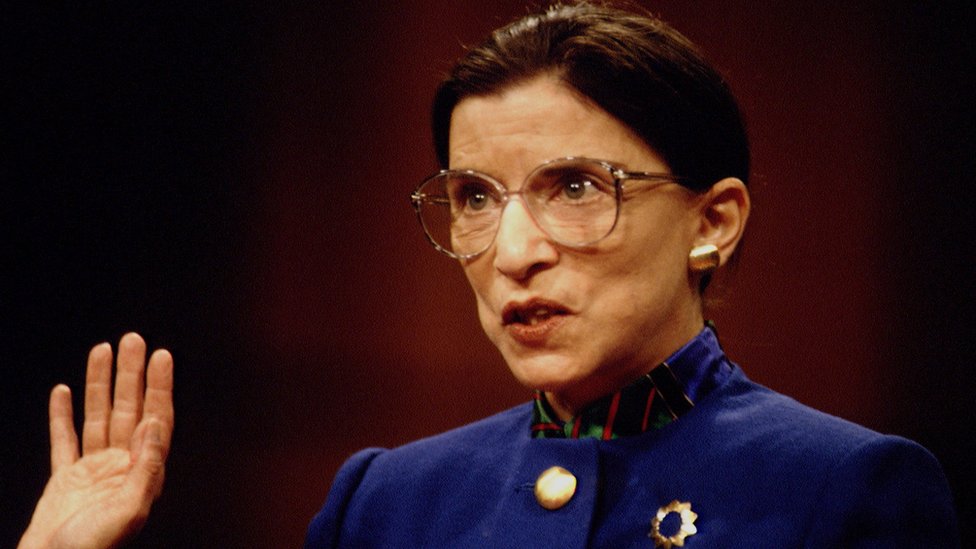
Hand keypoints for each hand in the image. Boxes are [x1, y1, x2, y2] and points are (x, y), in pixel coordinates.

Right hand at [19, 333, 174, 548]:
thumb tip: (154, 424)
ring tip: (101, 349)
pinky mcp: (67, 478)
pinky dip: (62, 415)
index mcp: (143, 472)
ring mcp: (95, 470)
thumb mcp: (130, 510)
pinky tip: (62, 391)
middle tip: (133, 339)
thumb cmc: (94, 547)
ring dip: (99, 383)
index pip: (156, 419)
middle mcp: (123, 466)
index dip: (159, 387)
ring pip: (99, 416)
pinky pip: (65, 439)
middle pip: (130, 409)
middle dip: (132, 374)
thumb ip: (146, 467)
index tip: (161, 356)